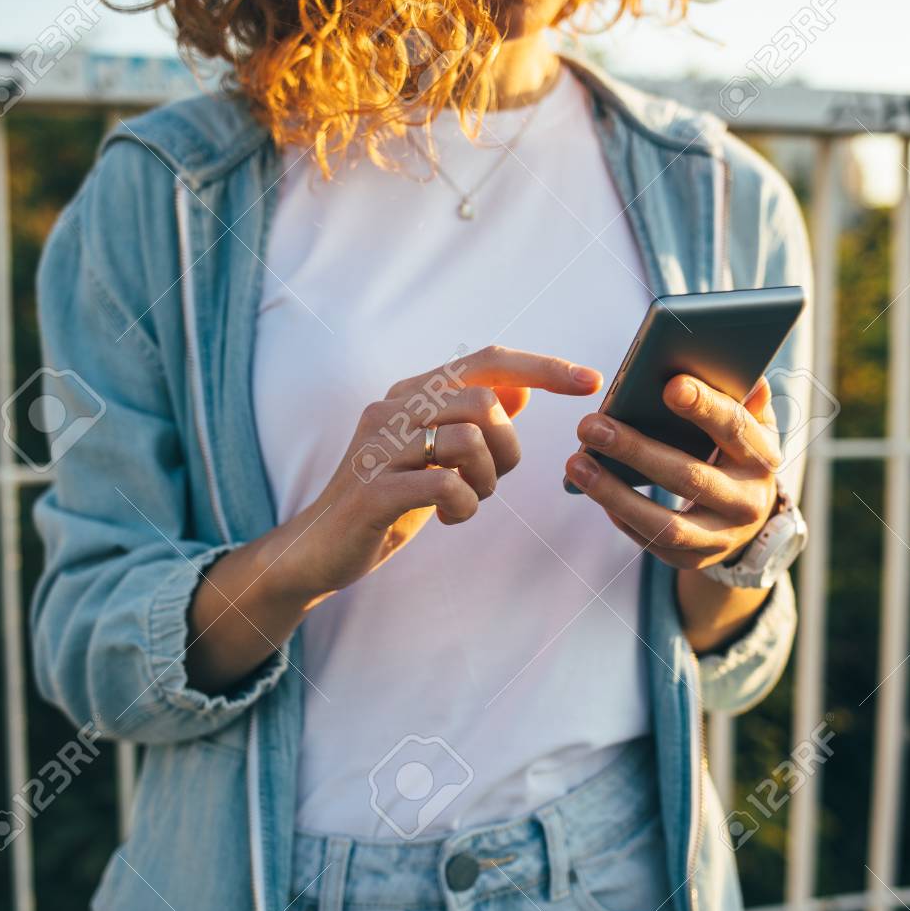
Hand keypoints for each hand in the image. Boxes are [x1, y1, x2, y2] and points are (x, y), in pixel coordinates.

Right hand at [290, 346, 602, 599]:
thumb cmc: (385, 501)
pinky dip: (462, 506)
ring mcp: (378, 448)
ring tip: (464, 501)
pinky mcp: (372, 490)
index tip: (591, 381)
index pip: (487, 361)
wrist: (318, 550)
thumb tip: (517, 387)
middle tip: (487, 482)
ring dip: (485, 481)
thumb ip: (469, 420)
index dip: (543, 367)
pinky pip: (445, 485)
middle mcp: (391, 409)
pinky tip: (446, 518)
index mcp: (410, 395)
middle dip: (506, 449)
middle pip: (483, 401)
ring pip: (468, 438)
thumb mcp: (433, 456)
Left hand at [564, 373, 780, 569]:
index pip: (735, 428)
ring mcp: (721, 537)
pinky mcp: (694, 560)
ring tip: (575, 463)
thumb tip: (727, 357)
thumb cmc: (736, 452)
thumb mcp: (749, 423)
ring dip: (613, 493)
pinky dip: (619, 514)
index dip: (704, 407)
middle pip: (689, 477)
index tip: (669, 385)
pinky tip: (591, 488)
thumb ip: (738, 396)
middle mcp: (748, 501)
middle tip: (590, 424)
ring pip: (665, 524)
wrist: (750, 518)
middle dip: (636, 450)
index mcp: (762, 457)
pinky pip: (650, 541)